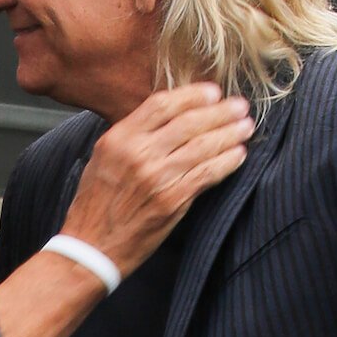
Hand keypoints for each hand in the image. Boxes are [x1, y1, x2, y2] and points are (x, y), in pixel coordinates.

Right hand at [60, 83, 254, 277]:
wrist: (90, 244)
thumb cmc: (96, 202)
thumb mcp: (103, 158)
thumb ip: (132, 136)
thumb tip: (169, 119)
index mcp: (119, 138)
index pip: (161, 104)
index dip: (192, 95)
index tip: (212, 92)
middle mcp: (138, 154)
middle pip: (189, 122)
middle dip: (220, 112)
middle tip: (240, 106)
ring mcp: (157, 177)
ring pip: (203, 146)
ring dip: (230, 134)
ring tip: (246, 127)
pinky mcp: (172, 201)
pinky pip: (207, 175)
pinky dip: (227, 162)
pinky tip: (239, 155)